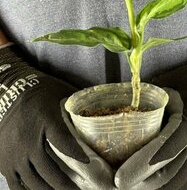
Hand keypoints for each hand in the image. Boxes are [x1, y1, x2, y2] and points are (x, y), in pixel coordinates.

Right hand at [0, 44, 88, 189]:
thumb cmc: (40, 90)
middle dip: (66, 186)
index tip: (88, 163)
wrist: (10, 89)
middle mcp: (29, 141)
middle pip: (50, 171)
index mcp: (45, 121)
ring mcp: (14, 154)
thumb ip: (75, 106)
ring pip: (34, 182)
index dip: (77, 155)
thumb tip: (94, 112)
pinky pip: (15, 184)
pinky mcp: (4, 160)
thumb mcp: (61, 93)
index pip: (64, 143)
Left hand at [51, 88, 186, 189]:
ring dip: (159, 189)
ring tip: (139, 189)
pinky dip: (176, 187)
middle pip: (171, 175)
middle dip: (145, 185)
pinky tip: (161, 186)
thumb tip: (129, 101)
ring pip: (182, 183)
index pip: (164, 151)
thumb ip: (151, 95)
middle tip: (124, 186)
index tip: (120, 177)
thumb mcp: (173, 82)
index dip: (141, 166)